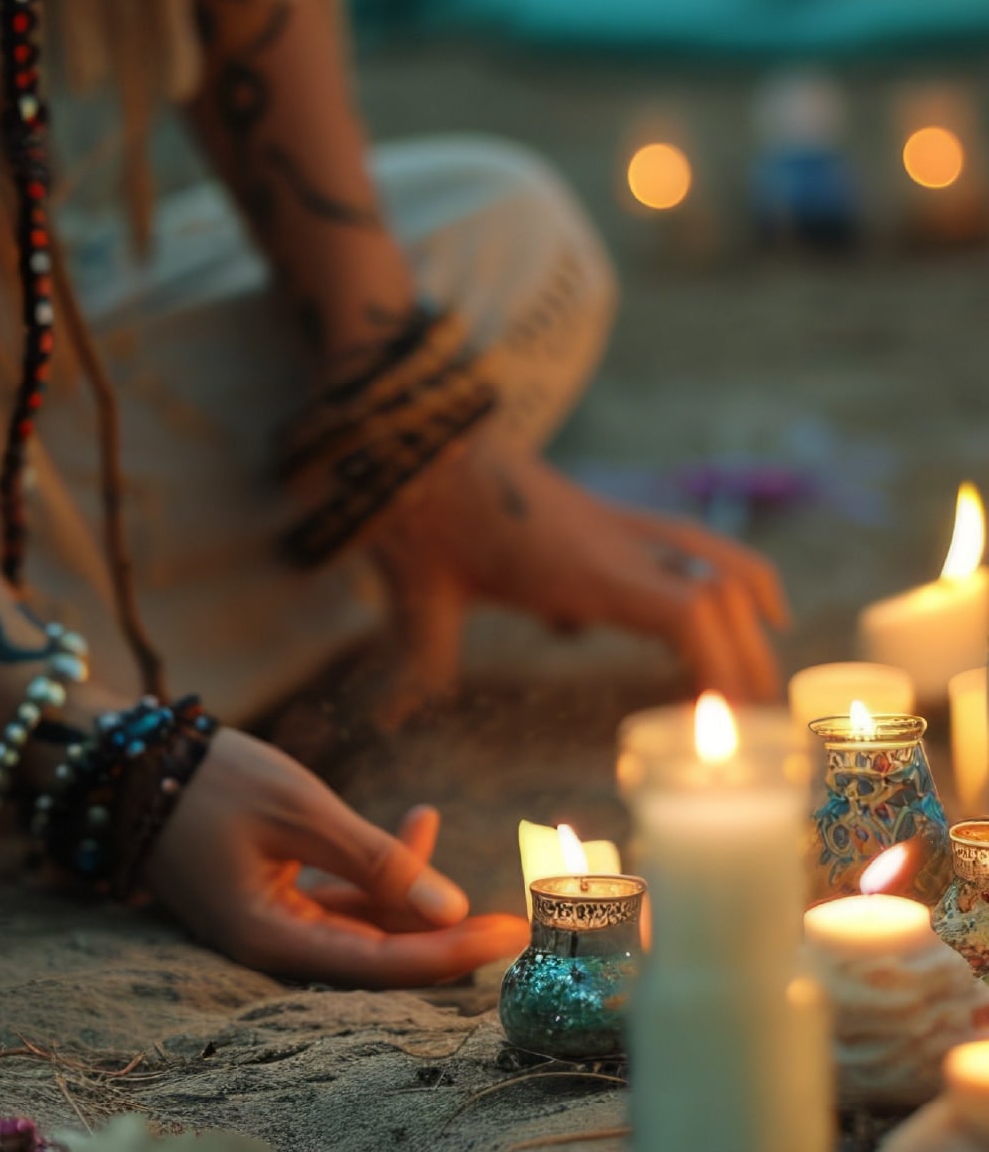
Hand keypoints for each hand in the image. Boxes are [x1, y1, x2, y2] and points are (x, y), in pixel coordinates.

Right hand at [143, 727, 526, 987]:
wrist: (125, 762)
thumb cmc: (207, 782)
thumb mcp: (300, 812)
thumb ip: (376, 862)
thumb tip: (450, 909)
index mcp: (272, 941)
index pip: (383, 965)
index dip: (453, 953)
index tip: (513, 934)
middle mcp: (275, 947)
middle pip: (381, 954)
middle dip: (446, 931)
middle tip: (516, 908)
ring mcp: (274, 924)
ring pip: (367, 923)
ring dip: (416, 888)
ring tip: (442, 828)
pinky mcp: (274, 898)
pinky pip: (343, 895)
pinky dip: (382, 866)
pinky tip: (419, 820)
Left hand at [369, 435, 789, 719]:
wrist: (422, 430)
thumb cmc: (420, 509)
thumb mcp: (418, 592)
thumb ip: (421, 658)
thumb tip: (391, 718)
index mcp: (580, 567)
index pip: (686, 612)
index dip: (721, 662)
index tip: (729, 717)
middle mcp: (613, 542)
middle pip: (719, 593)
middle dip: (748, 654)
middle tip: (761, 721)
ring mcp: (615, 524)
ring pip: (713, 559)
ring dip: (746, 612)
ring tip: (757, 674)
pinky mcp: (604, 515)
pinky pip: (685, 546)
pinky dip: (720, 581)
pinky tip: (723, 616)